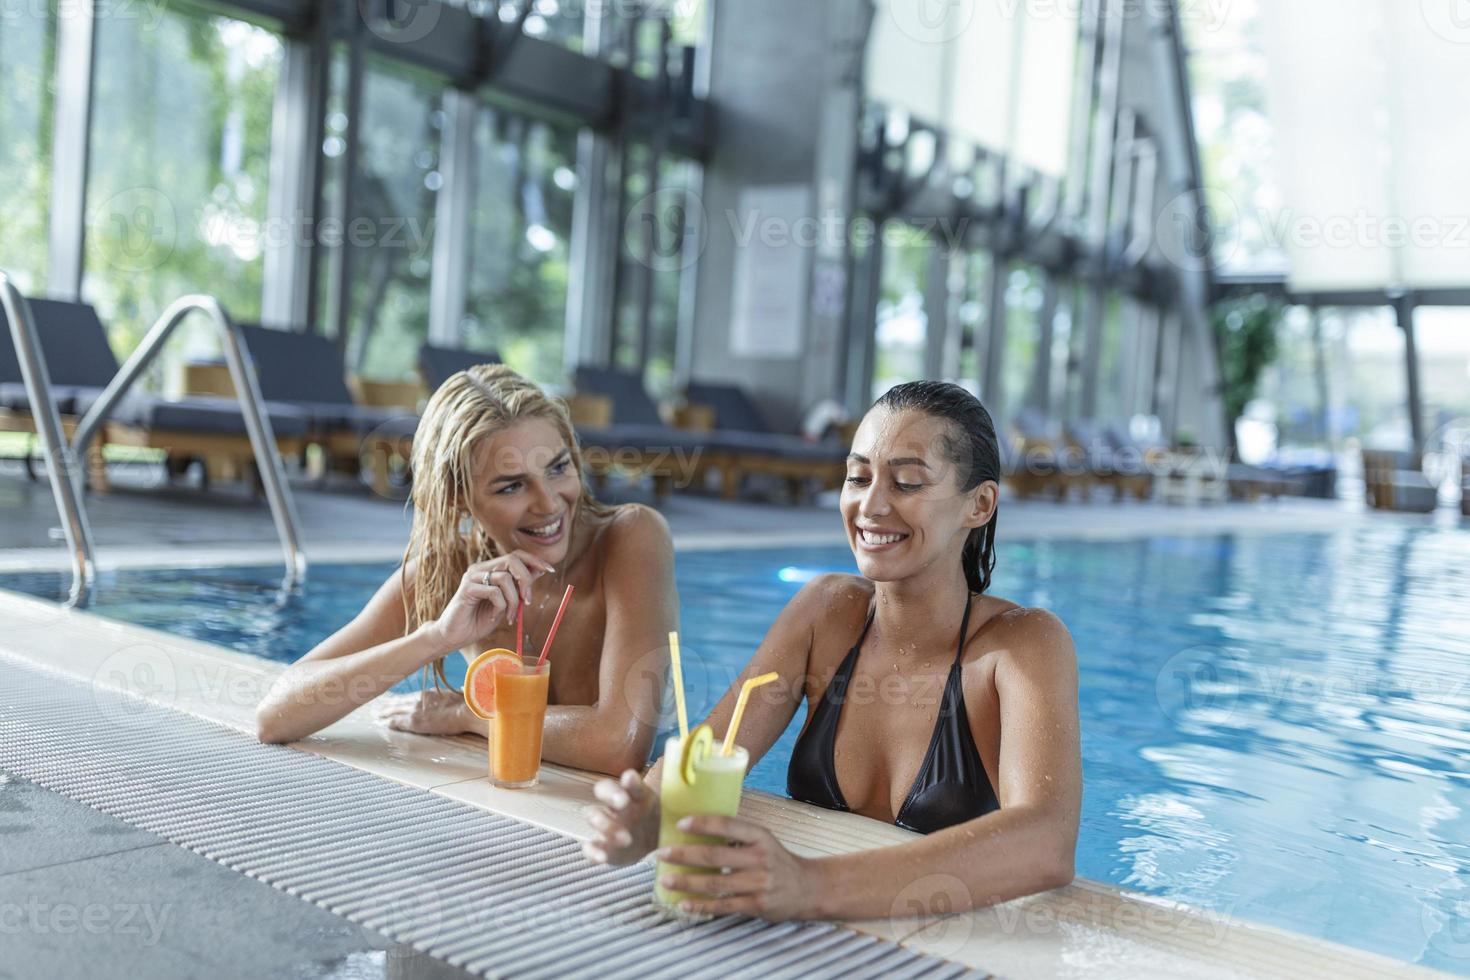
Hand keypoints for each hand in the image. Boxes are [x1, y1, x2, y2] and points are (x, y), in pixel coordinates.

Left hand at [373, 689, 481, 736]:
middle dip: (386, 706)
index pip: (407, 697)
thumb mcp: (458, 696)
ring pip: (393, 711)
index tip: (391, 701)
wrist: (468, 709)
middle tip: (376, 708)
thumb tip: (462, 691)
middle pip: (397, 703)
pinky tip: (383, 723)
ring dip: (383, 714)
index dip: (398, 700)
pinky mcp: (415, 722)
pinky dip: (389, 723)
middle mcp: (418, 700)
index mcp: (428, 694)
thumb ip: (453, 695)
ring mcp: (415, 710)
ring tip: (375, 716)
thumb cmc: (467, 704)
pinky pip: (397, 722)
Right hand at [429, 551, 555, 653]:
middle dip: (526, 580)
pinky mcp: (467, 588)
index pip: (516, 555)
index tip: (550, 570)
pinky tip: (495, 616)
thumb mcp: (506, 603)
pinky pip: (494, 592)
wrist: (454, 636)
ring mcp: (472, 577)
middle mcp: (481, 569)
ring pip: (505, 578)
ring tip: (509, 616)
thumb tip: (540, 571)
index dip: (534, 560)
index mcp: (490, 570)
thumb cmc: (478, 620)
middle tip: (528, 601)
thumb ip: (518, 587)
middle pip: (512, 559)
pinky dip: (500, 606)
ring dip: (513, 600)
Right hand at [582, 770, 660, 865]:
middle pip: (603, 791)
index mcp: (633, 793)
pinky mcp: (602, 848)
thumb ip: (656, 797)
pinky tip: (602, 858)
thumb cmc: (658, 821)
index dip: (626, 779)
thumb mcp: (663, 807)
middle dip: (611, 794)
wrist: (656, 848)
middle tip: (623, 803)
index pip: (627, 778)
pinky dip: (593, 852)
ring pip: (594, 816)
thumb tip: (653, 772)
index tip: (631, 779)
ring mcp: (606, 826)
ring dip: (606, 825)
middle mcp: (615, 805)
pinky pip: (590, 848)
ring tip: (626, 839)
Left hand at [653, 816, 821, 919]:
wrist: (808, 888)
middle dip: (684, 855)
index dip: (703, 824)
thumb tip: (697, 829)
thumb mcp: (763, 840)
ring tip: (665, 880)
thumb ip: (737, 836)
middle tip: (661, 854)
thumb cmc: (778, 860)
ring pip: (715, 883)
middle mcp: (760, 858)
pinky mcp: (757, 905)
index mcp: (760, 836)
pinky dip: (702, 906)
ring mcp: (759, 883)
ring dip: (687, 882)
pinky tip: (684, 904)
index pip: (728, 825)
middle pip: (715, 856)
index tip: (680, 824)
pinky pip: (723, 906)